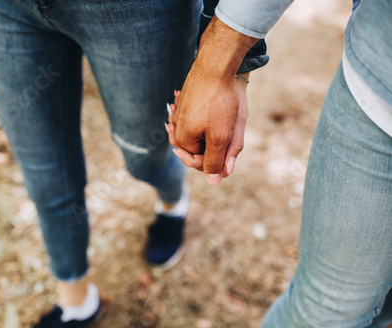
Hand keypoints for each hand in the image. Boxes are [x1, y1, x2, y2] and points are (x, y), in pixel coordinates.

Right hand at [166, 16, 256, 185]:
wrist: (218, 64)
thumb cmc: (220, 101)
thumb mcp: (223, 135)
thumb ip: (216, 160)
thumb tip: (213, 182)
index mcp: (183, 140)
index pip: (200, 164)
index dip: (218, 163)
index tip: (231, 150)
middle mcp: (176, 128)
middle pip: (199, 149)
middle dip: (216, 145)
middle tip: (231, 129)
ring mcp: (179, 114)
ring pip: (199, 134)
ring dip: (212, 132)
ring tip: (224, 118)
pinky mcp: (185, 102)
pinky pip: (195, 119)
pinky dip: (205, 119)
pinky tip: (214, 107)